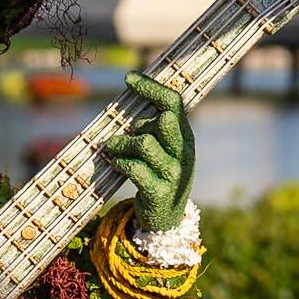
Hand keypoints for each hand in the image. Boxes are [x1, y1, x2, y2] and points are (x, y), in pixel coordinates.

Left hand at [104, 71, 195, 232]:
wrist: (166, 220)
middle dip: (138, 123)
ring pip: (144, 143)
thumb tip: (132, 109)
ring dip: (122, 143)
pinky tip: (114, 162)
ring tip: (112, 148)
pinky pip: (134, 168)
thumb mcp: (164, 151)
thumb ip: (154, 130)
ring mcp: (174, 173)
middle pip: (162, 120)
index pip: (173, 103)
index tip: (129, 78)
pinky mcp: (159, 191)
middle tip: (125, 134)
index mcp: (186, 138)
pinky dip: (119, 161)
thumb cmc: (158, 176)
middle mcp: (184, 153)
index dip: (151, 87)